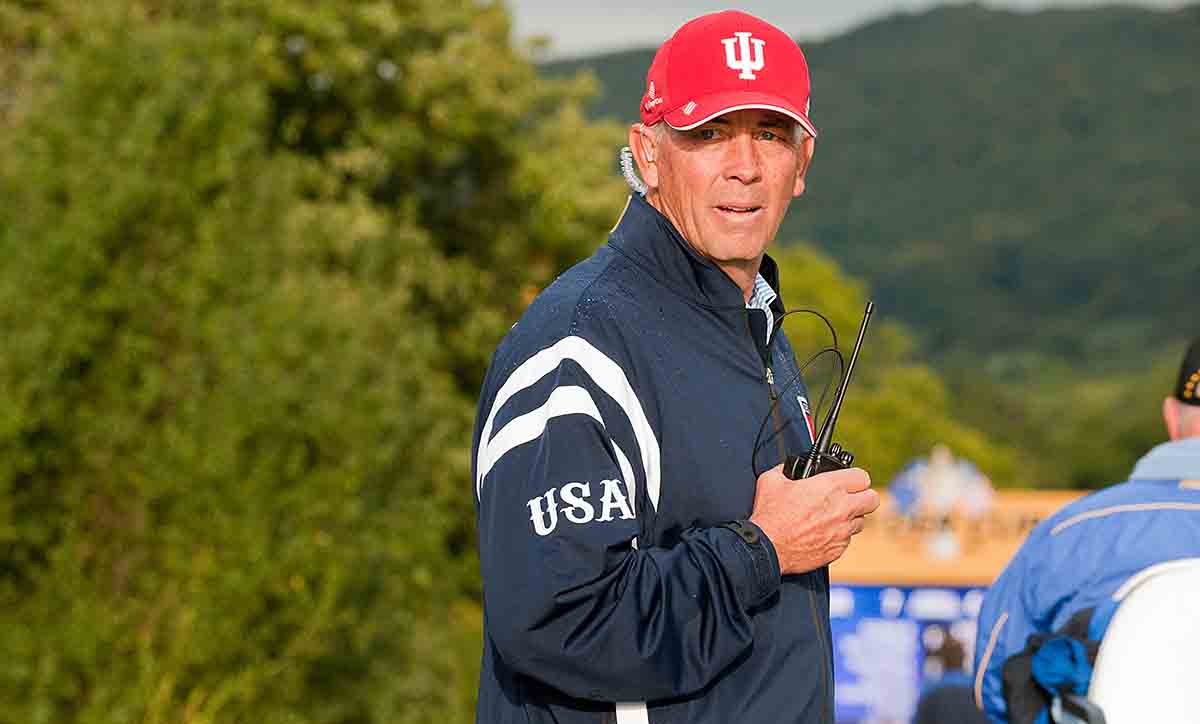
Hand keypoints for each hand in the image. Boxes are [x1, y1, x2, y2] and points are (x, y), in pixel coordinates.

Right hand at [749, 465, 879, 574]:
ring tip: (832, 516)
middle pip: (873, 499)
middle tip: (850, 497)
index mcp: (829, 487)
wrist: (767, 548)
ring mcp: (842, 531)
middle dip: (863, 496)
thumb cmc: (770, 516)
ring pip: (861, 521)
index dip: (855, 477)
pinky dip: (838, 535)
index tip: (847, 480)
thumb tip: (791, 466)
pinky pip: (847, 539)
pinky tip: (822, 532)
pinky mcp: (837, 549)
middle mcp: (842, 509)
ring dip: (851, 517)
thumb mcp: (772, 480)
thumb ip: (786, 468)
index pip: (863, 477)